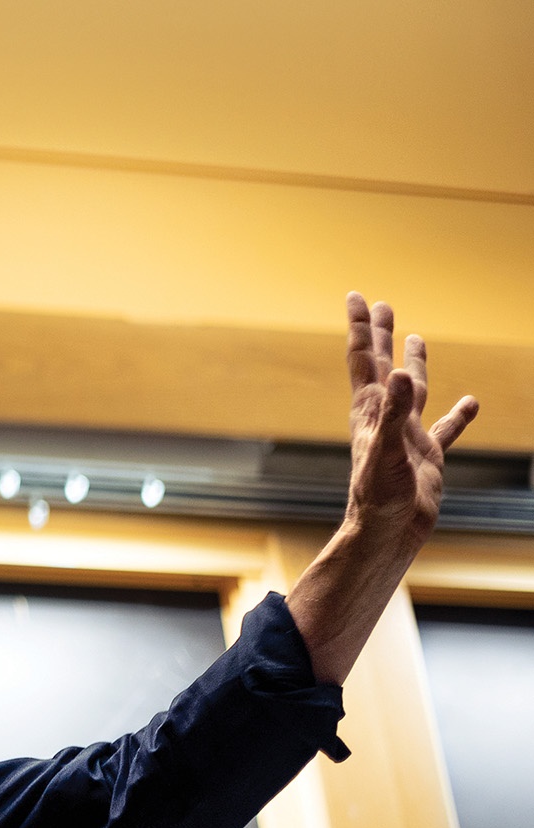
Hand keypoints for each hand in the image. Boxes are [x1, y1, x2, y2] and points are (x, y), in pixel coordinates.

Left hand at [342, 293, 477, 548]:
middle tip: (380, 303)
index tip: (357, 295)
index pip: (363, 357)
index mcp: (370, 409)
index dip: (359, 326)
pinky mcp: (425, 456)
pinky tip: (471, 402)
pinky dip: (457, 415)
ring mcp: (405, 435)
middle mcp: (385, 416)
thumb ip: (393, 411)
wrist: (388, 532)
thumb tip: (398, 371)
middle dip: (379, 333)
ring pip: (412, 389)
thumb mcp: (386, 449)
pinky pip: (444, 428)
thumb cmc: (380, 495)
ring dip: (413, 363)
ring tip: (415, 337)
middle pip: (381, 364)